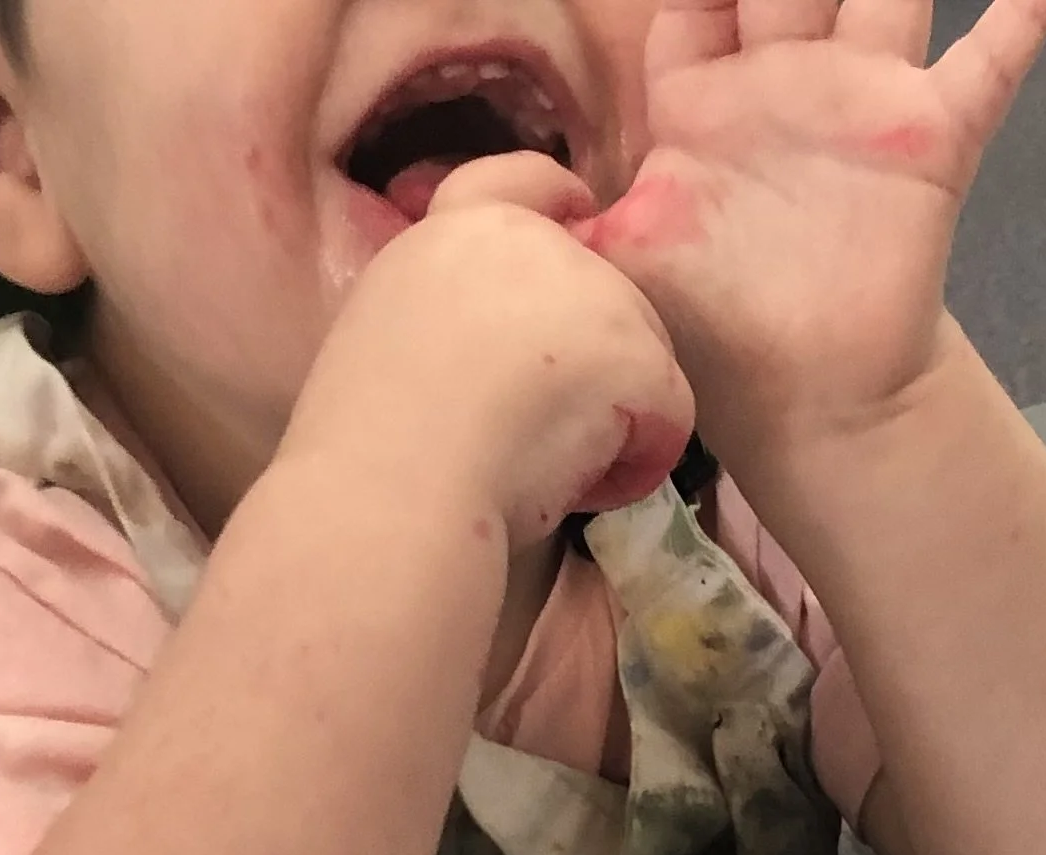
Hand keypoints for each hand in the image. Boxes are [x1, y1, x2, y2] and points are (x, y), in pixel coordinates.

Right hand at [284, 154, 694, 549]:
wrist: (395, 480)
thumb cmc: (377, 438)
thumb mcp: (398, 334)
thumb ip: (460, 313)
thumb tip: (508, 346)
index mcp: (453, 232)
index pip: (520, 180)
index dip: (555, 195)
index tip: (577, 209)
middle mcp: (531, 241)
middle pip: (603, 289)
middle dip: (593, 355)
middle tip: (537, 421)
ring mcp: (594, 289)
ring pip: (642, 354)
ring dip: (612, 411)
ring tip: (543, 457)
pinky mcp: (638, 352)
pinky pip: (668, 415)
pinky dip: (637, 461)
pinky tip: (580, 482)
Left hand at [579, 0, 1045, 450]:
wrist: (807, 402)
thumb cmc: (708, 335)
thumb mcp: (606, 262)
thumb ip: (540, 212)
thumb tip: (470, 191)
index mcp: (699, 97)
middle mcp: (782, 77)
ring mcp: (860, 100)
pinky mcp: (930, 139)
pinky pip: (988, 63)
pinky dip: (1025, 14)